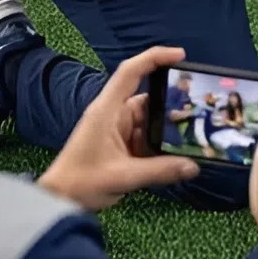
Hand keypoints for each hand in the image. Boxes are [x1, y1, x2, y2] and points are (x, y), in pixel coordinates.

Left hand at [38, 46, 201, 211]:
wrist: (57, 202)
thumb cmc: (81, 183)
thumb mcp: (123, 177)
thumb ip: (160, 170)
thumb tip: (194, 166)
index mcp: (108, 110)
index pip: (131, 71)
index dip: (155, 57)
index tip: (181, 56)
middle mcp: (115, 114)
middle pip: (149, 97)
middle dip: (174, 101)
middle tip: (200, 106)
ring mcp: (119, 129)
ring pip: (152, 118)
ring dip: (169, 124)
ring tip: (196, 129)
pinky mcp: (123, 143)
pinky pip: (148, 134)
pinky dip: (162, 139)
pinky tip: (180, 146)